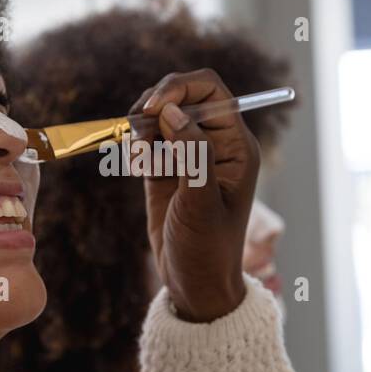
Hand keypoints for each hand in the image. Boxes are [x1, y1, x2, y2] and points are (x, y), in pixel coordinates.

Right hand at [129, 69, 260, 321]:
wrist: (194, 284)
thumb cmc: (208, 250)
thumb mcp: (202, 204)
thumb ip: (192, 155)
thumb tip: (174, 112)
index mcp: (236, 146)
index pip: (212, 92)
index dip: (181, 88)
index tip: (153, 106)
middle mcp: (214, 143)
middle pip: (182, 96)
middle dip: (155, 105)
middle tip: (135, 131)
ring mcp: (188, 154)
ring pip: (160, 114)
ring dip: (141, 125)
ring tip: (137, 157)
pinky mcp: (165, 168)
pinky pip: (147, 139)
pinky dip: (136, 143)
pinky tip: (136, 165)